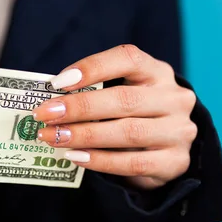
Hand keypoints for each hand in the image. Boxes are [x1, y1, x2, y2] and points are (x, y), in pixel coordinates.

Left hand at [33, 44, 196, 189]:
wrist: (166, 153)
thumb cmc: (132, 117)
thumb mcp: (119, 96)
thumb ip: (94, 93)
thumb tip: (51, 101)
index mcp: (157, 72)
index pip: (128, 59)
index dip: (92, 68)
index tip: (57, 83)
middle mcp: (174, 98)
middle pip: (123, 99)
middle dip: (78, 107)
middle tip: (43, 115)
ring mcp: (178, 131)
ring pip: (128, 132)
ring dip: (84, 135)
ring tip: (53, 137)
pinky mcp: (175, 162)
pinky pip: (133, 163)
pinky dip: (100, 161)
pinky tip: (75, 157)